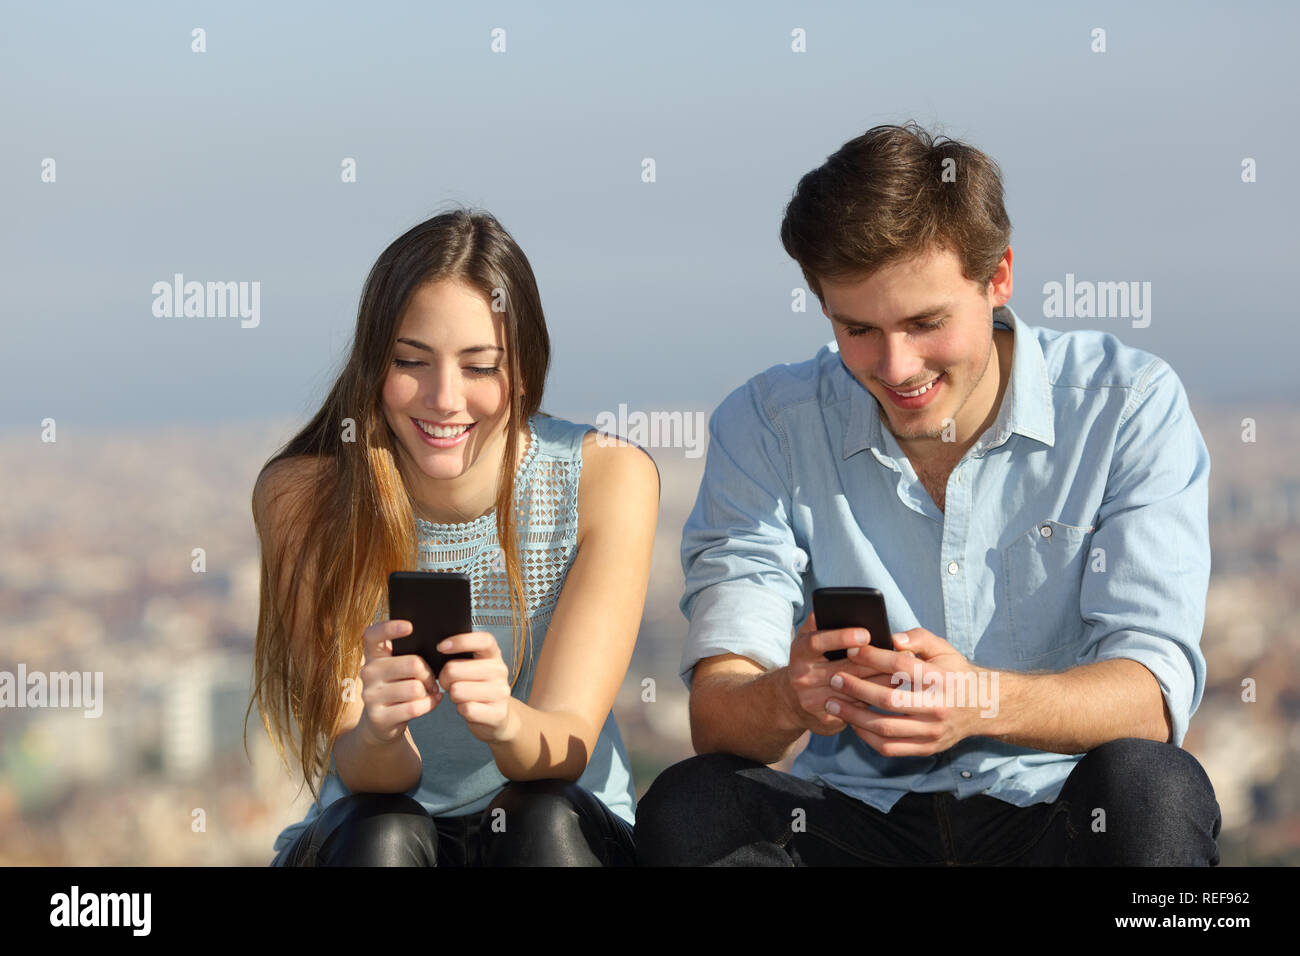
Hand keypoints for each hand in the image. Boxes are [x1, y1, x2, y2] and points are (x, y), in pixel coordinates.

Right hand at [357, 619, 441, 743]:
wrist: (380, 723)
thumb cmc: (398, 686)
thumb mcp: (398, 668)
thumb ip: (409, 653)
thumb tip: (437, 645)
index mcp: (373, 655)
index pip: (373, 634)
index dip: (390, 628)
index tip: (410, 627)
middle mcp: (367, 672)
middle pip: (412, 664)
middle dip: (429, 673)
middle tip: (432, 679)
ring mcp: (370, 695)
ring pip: (416, 688)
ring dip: (429, 691)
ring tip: (430, 691)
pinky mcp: (378, 717)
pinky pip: (415, 707)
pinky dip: (429, 704)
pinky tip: (431, 701)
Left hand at [435, 631, 518, 743]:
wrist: (498, 716)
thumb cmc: (478, 686)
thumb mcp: (475, 666)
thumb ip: (463, 655)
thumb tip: (441, 648)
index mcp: (494, 655)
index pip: (482, 640)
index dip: (460, 641)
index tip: (441, 647)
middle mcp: (500, 671)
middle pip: (455, 669)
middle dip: (444, 678)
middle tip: (448, 682)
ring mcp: (501, 692)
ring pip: (457, 691)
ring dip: (453, 696)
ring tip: (461, 696)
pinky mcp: (498, 713)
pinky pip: (466, 709)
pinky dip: (461, 710)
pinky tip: (468, 708)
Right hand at [781, 610, 904, 736]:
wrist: (792, 700)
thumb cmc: (814, 659)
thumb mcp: (812, 638)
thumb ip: (825, 623)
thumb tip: (853, 611)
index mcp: (800, 649)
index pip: (818, 641)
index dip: (842, 637)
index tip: (866, 634)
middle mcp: (801, 675)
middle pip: (842, 668)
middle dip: (874, 663)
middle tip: (902, 655)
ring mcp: (810, 699)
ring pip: (853, 691)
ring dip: (880, 682)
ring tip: (904, 674)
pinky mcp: (822, 720)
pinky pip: (854, 710)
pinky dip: (874, 702)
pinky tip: (892, 695)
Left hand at [825, 627, 994, 756]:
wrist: (983, 707)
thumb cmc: (955, 672)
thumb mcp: (944, 648)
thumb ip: (918, 638)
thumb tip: (892, 639)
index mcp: (941, 679)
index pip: (901, 666)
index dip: (873, 657)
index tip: (851, 650)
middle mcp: (938, 707)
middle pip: (888, 700)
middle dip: (855, 688)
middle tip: (834, 678)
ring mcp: (932, 732)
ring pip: (884, 728)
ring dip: (854, 716)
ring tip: (833, 703)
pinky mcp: (926, 748)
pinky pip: (889, 748)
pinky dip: (866, 737)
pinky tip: (852, 722)